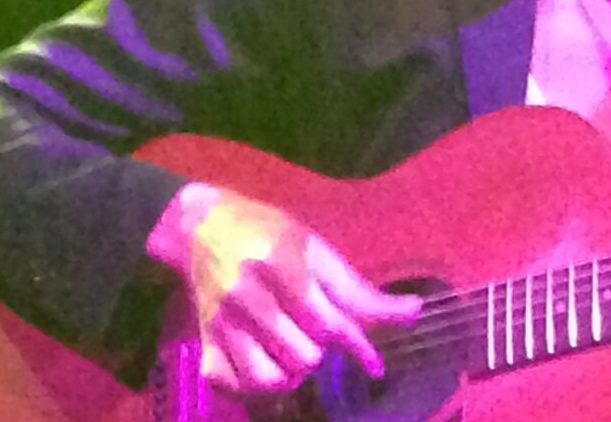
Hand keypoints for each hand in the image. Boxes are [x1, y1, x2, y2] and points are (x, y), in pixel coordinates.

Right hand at [145, 182, 421, 398]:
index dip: (358, 346)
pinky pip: (234, 384)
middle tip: (317, 335)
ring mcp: (222, 322)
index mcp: (283, 263)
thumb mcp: (315, 247)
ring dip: (292, 373)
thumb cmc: (268, 232)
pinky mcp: (203, 339)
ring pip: (270, 378)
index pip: (328, 321)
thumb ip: (356, 288)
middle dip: (322, 352)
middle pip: (304, 355)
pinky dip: (256, 385)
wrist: (198, 225)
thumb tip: (412, 312)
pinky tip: (268, 365)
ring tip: (295, 353)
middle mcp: (249, 295)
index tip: (376, 365)